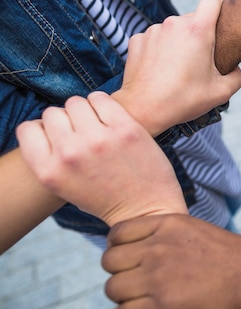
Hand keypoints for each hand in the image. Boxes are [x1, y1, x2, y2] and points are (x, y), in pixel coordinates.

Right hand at [15, 92, 186, 225]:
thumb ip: (49, 157)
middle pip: (53, 113)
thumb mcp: (64, 185)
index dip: (43, 129)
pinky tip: (109, 117)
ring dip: (85, 110)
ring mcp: (98, 140)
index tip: (59, 136)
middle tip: (83, 132)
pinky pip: (101, 98)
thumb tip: (45, 122)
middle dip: (66, 120)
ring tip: (97, 125)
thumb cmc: (104, 196)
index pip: (28, 128)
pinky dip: (102, 103)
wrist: (144, 209)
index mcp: (49, 171)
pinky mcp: (124, 129)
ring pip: (76, 102)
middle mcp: (70, 154)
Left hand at [102, 214, 240, 308]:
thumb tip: (126, 253)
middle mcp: (159, 248)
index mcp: (167, 224)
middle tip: (142, 284)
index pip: (116, 235)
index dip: (120, 250)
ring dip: (127, 298)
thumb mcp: (194, 231)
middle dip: (123, 274)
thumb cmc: (228, 260)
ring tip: (147, 302)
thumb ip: (161, 235)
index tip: (133, 261)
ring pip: (114, 290)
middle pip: (110, 263)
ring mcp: (158, 279)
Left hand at [115, 0, 240, 135]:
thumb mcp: (221, 93)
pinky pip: (155, 39)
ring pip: (173, 29)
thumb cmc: (184, 100)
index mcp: (198, 30)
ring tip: (177, 70)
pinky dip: (159, 51)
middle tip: (198, 62)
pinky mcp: (137, 40)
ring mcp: (153, 31)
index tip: (218, 25)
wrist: (143, 110)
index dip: (218, 9)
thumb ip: (238, 76)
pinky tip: (160, 70)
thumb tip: (236, 69)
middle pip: (193, 18)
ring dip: (178, 43)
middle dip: (198, 35)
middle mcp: (174, 24)